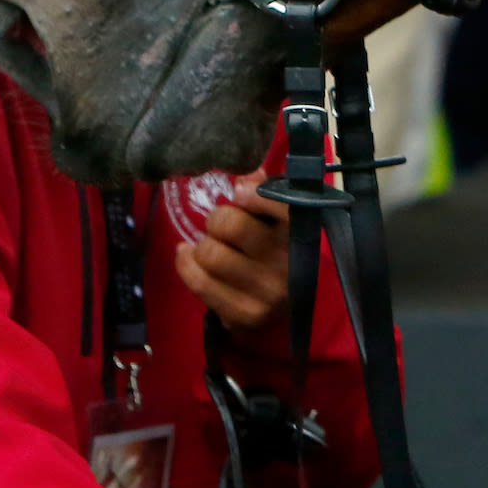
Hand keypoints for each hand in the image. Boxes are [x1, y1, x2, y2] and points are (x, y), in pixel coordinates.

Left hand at [175, 172, 288, 330]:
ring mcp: (267, 292)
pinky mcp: (244, 315)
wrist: (285, 313)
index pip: (280, 205)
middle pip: (230, 224)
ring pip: (210, 253)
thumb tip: (249, 172)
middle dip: (217, 220)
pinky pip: (199, 282)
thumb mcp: (280, 223)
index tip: (239, 193)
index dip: (253, 195)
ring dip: (201, 246)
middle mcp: (289, 263)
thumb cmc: (278, 254)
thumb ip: (267, 193)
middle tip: (220, 226)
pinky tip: (190, 256)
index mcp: (301, 233)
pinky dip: (186, 264)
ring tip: (209, 247)